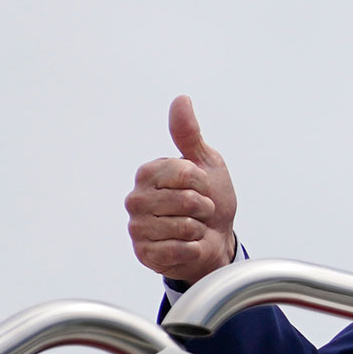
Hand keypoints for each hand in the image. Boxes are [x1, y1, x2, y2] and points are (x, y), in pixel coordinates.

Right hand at [124, 96, 239, 284]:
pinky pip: (179, 250)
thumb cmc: (210, 200)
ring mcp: (138, 227)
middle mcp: (136, 199)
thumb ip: (189, 134)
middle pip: (186, 201)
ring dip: (199, 230)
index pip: (184, 173)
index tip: (202, 186)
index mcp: (148, 173)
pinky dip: (193, 249)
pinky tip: (188, 246)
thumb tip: (181, 100)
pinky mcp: (144, 253)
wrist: (216, 240)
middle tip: (199, 212)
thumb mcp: (206, 163)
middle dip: (204, 208)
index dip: (203, 182)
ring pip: (183, 226)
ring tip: (193, 228)